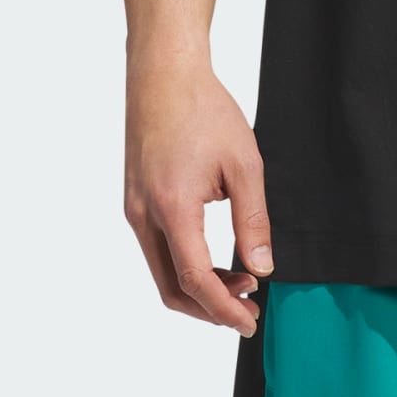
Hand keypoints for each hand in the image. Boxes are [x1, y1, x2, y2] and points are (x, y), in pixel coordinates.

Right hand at [123, 50, 273, 334]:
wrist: (164, 74)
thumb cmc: (204, 110)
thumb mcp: (244, 163)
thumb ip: (253, 219)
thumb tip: (262, 268)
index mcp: (172, 208)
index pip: (195, 279)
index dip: (223, 308)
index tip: (249, 321)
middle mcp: (144, 216)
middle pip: (171, 288)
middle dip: (210, 308)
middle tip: (248, 309)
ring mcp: (134, 210)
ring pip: (161, 272)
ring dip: (197, 287)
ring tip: (239, 281)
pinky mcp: (134, 202)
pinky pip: (156, 249)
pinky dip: (183, 265)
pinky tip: (214, 256)